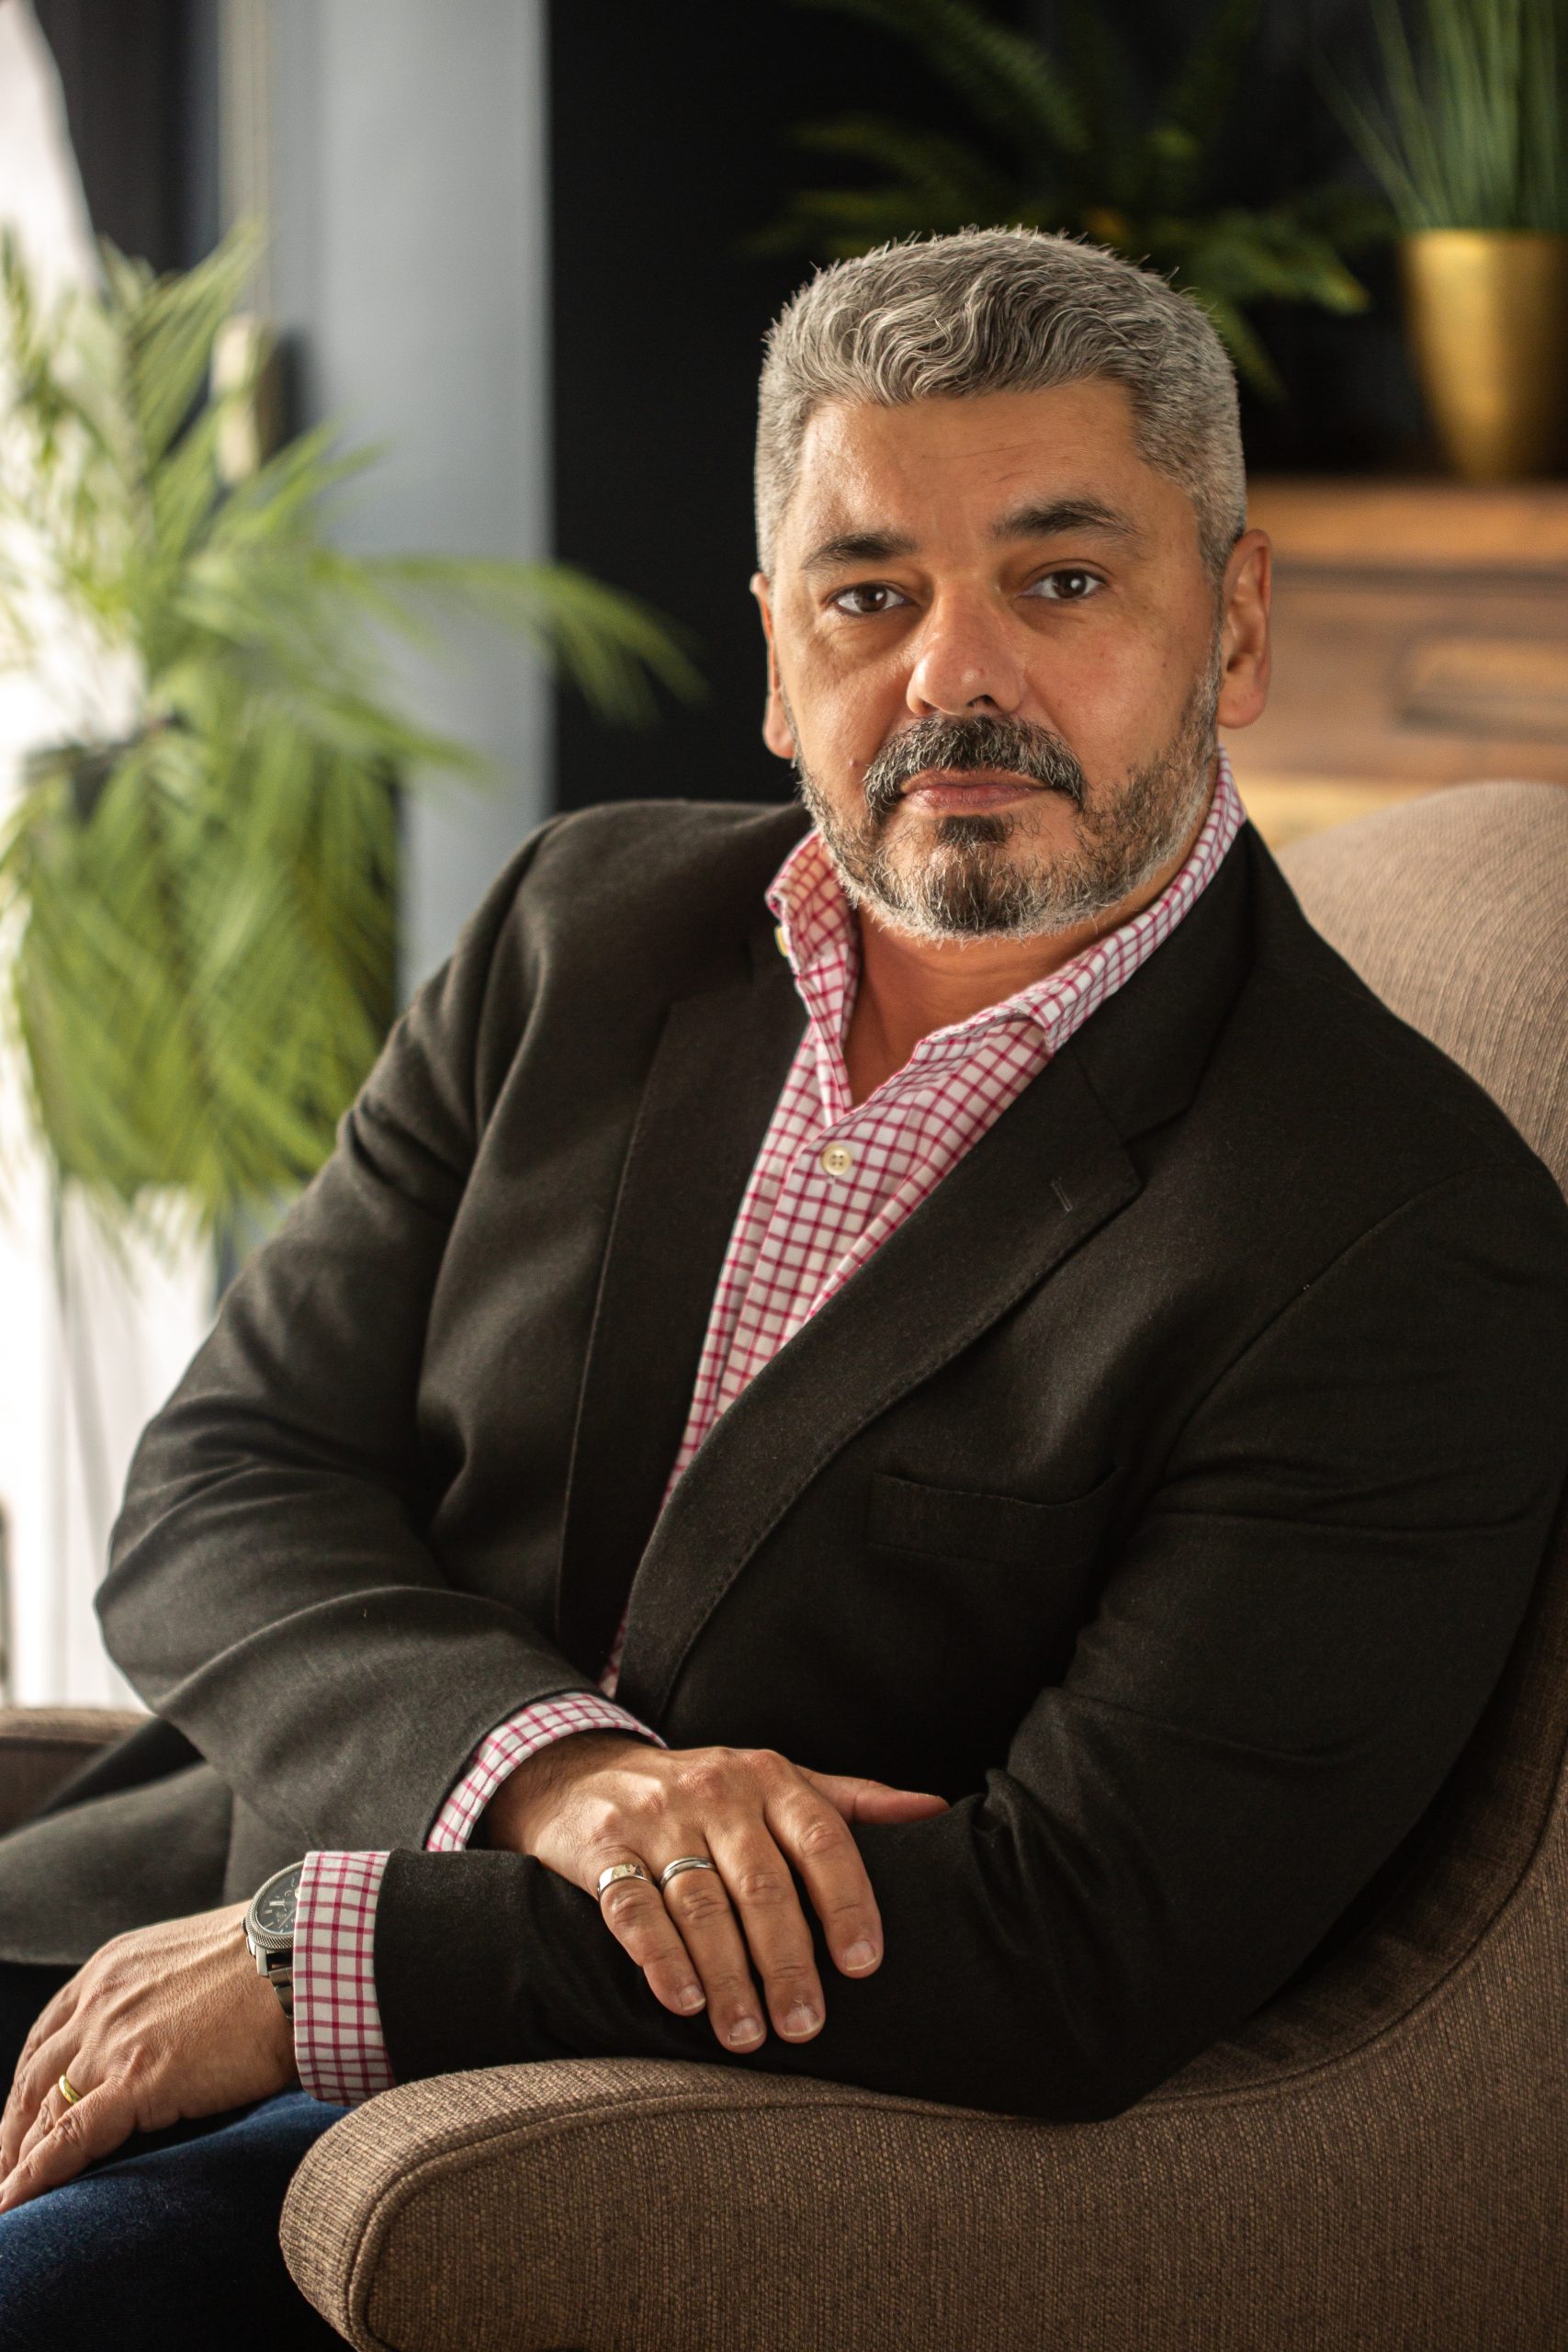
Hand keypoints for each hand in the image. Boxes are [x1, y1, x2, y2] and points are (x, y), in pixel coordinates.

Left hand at [0, 1904, 296, 2212]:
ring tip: (9, 2197)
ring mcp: (112, 2041)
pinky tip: (15, 2204)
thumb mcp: (197, 1960)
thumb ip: (171, 1991)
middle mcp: (99, 2002)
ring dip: (17, 2160)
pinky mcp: (135, 2081)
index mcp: (112, 1968)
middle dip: (14, 2129)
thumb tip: (186, 2023)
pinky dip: (34, 2177)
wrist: (298, 1958)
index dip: (33, 2082)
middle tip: (7, 2169)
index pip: (49, 2036)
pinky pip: (68, 2140)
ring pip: (41, 2112)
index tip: (25, 2117)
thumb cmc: (273, 1960)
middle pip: (33, 2078)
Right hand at [483, 1732, 947, 2054]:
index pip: (821, 1838)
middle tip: (804, 2024)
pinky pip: (632, 1907)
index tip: (862, 1965)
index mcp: (770, 1778)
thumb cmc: (706, 1791)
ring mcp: (656, 1820)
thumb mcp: (777, 1781)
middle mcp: (717, 1792)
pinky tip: (683, 2001)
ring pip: (700, 1904)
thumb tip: (934, 1809)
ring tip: (747, 2034)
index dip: (846, 1902)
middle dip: (786, 1960)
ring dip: (727, 1976)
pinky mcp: (603, 1850)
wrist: (584, 1770)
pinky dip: (658, 1957)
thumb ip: (852, 1801)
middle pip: (762, 1884)